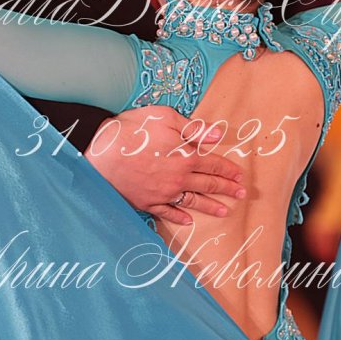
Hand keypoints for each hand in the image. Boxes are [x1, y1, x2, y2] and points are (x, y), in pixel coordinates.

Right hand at [85, 107, 246, 225]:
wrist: (99, 157)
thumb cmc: (130, 132)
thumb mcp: (163, 118)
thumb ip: (192, 128)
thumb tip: (217, 135)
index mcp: (186, 157)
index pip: (214, 164)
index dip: (229, 170)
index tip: (240, 175)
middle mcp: (178, 179)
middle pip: (208, 184)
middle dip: (226, 189)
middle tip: (241, 194)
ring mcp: (163, 193)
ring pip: (193, 202)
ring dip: (210, 207)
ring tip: (224, 212)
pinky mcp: (147, 202)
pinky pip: (168, 213)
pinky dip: (179, 218)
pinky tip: (188, 221)